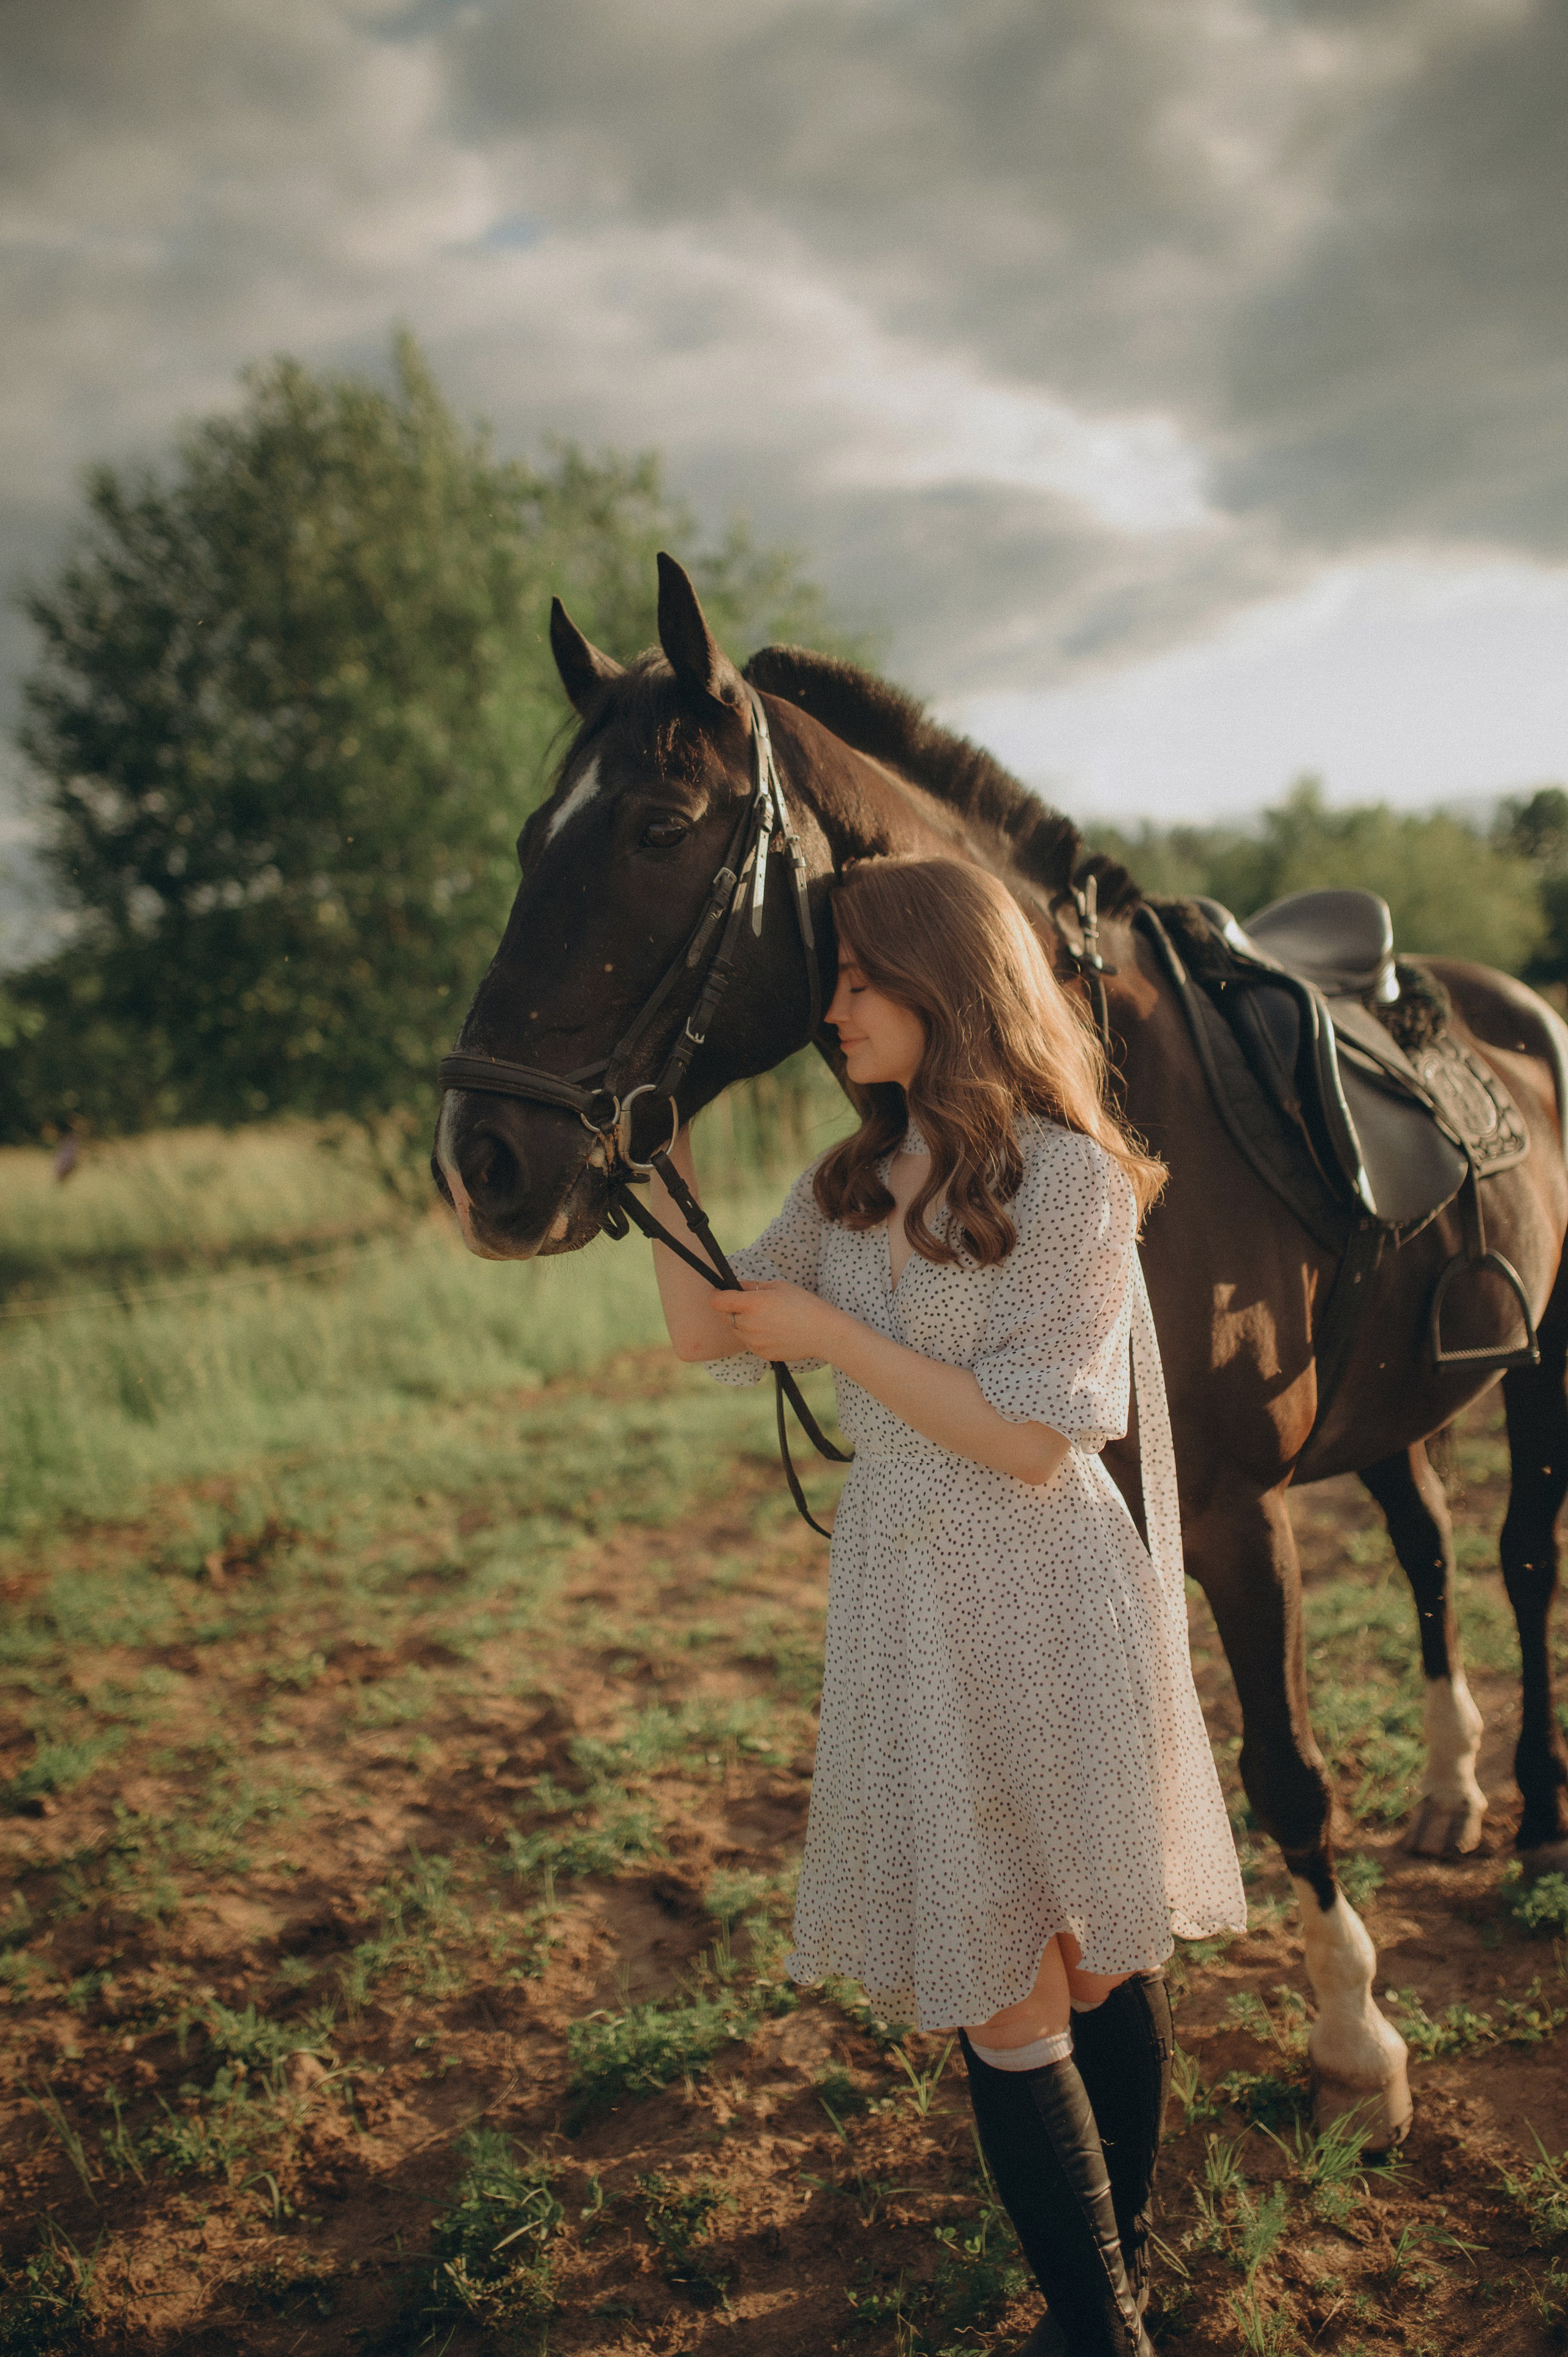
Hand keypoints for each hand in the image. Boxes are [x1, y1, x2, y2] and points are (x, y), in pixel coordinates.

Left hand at [709, 1280, 838, 1361]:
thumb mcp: (779, 1287)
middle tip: (750, 1305)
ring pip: (736, 1331)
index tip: (721, 1293)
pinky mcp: (762, 1354)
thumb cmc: (804, 1305)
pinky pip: (748, 1343)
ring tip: (765, 1318)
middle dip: (731, 1309)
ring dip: (742, 1324)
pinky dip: (753, 1337)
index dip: (718, 1296)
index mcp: (753, 1304)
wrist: (823, 1333)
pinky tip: (772, 1330)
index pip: (718, 1302)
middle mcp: (750, 1325)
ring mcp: (755, 1342)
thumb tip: (735, 1286)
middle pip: (726, 1317)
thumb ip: (752, 1286)